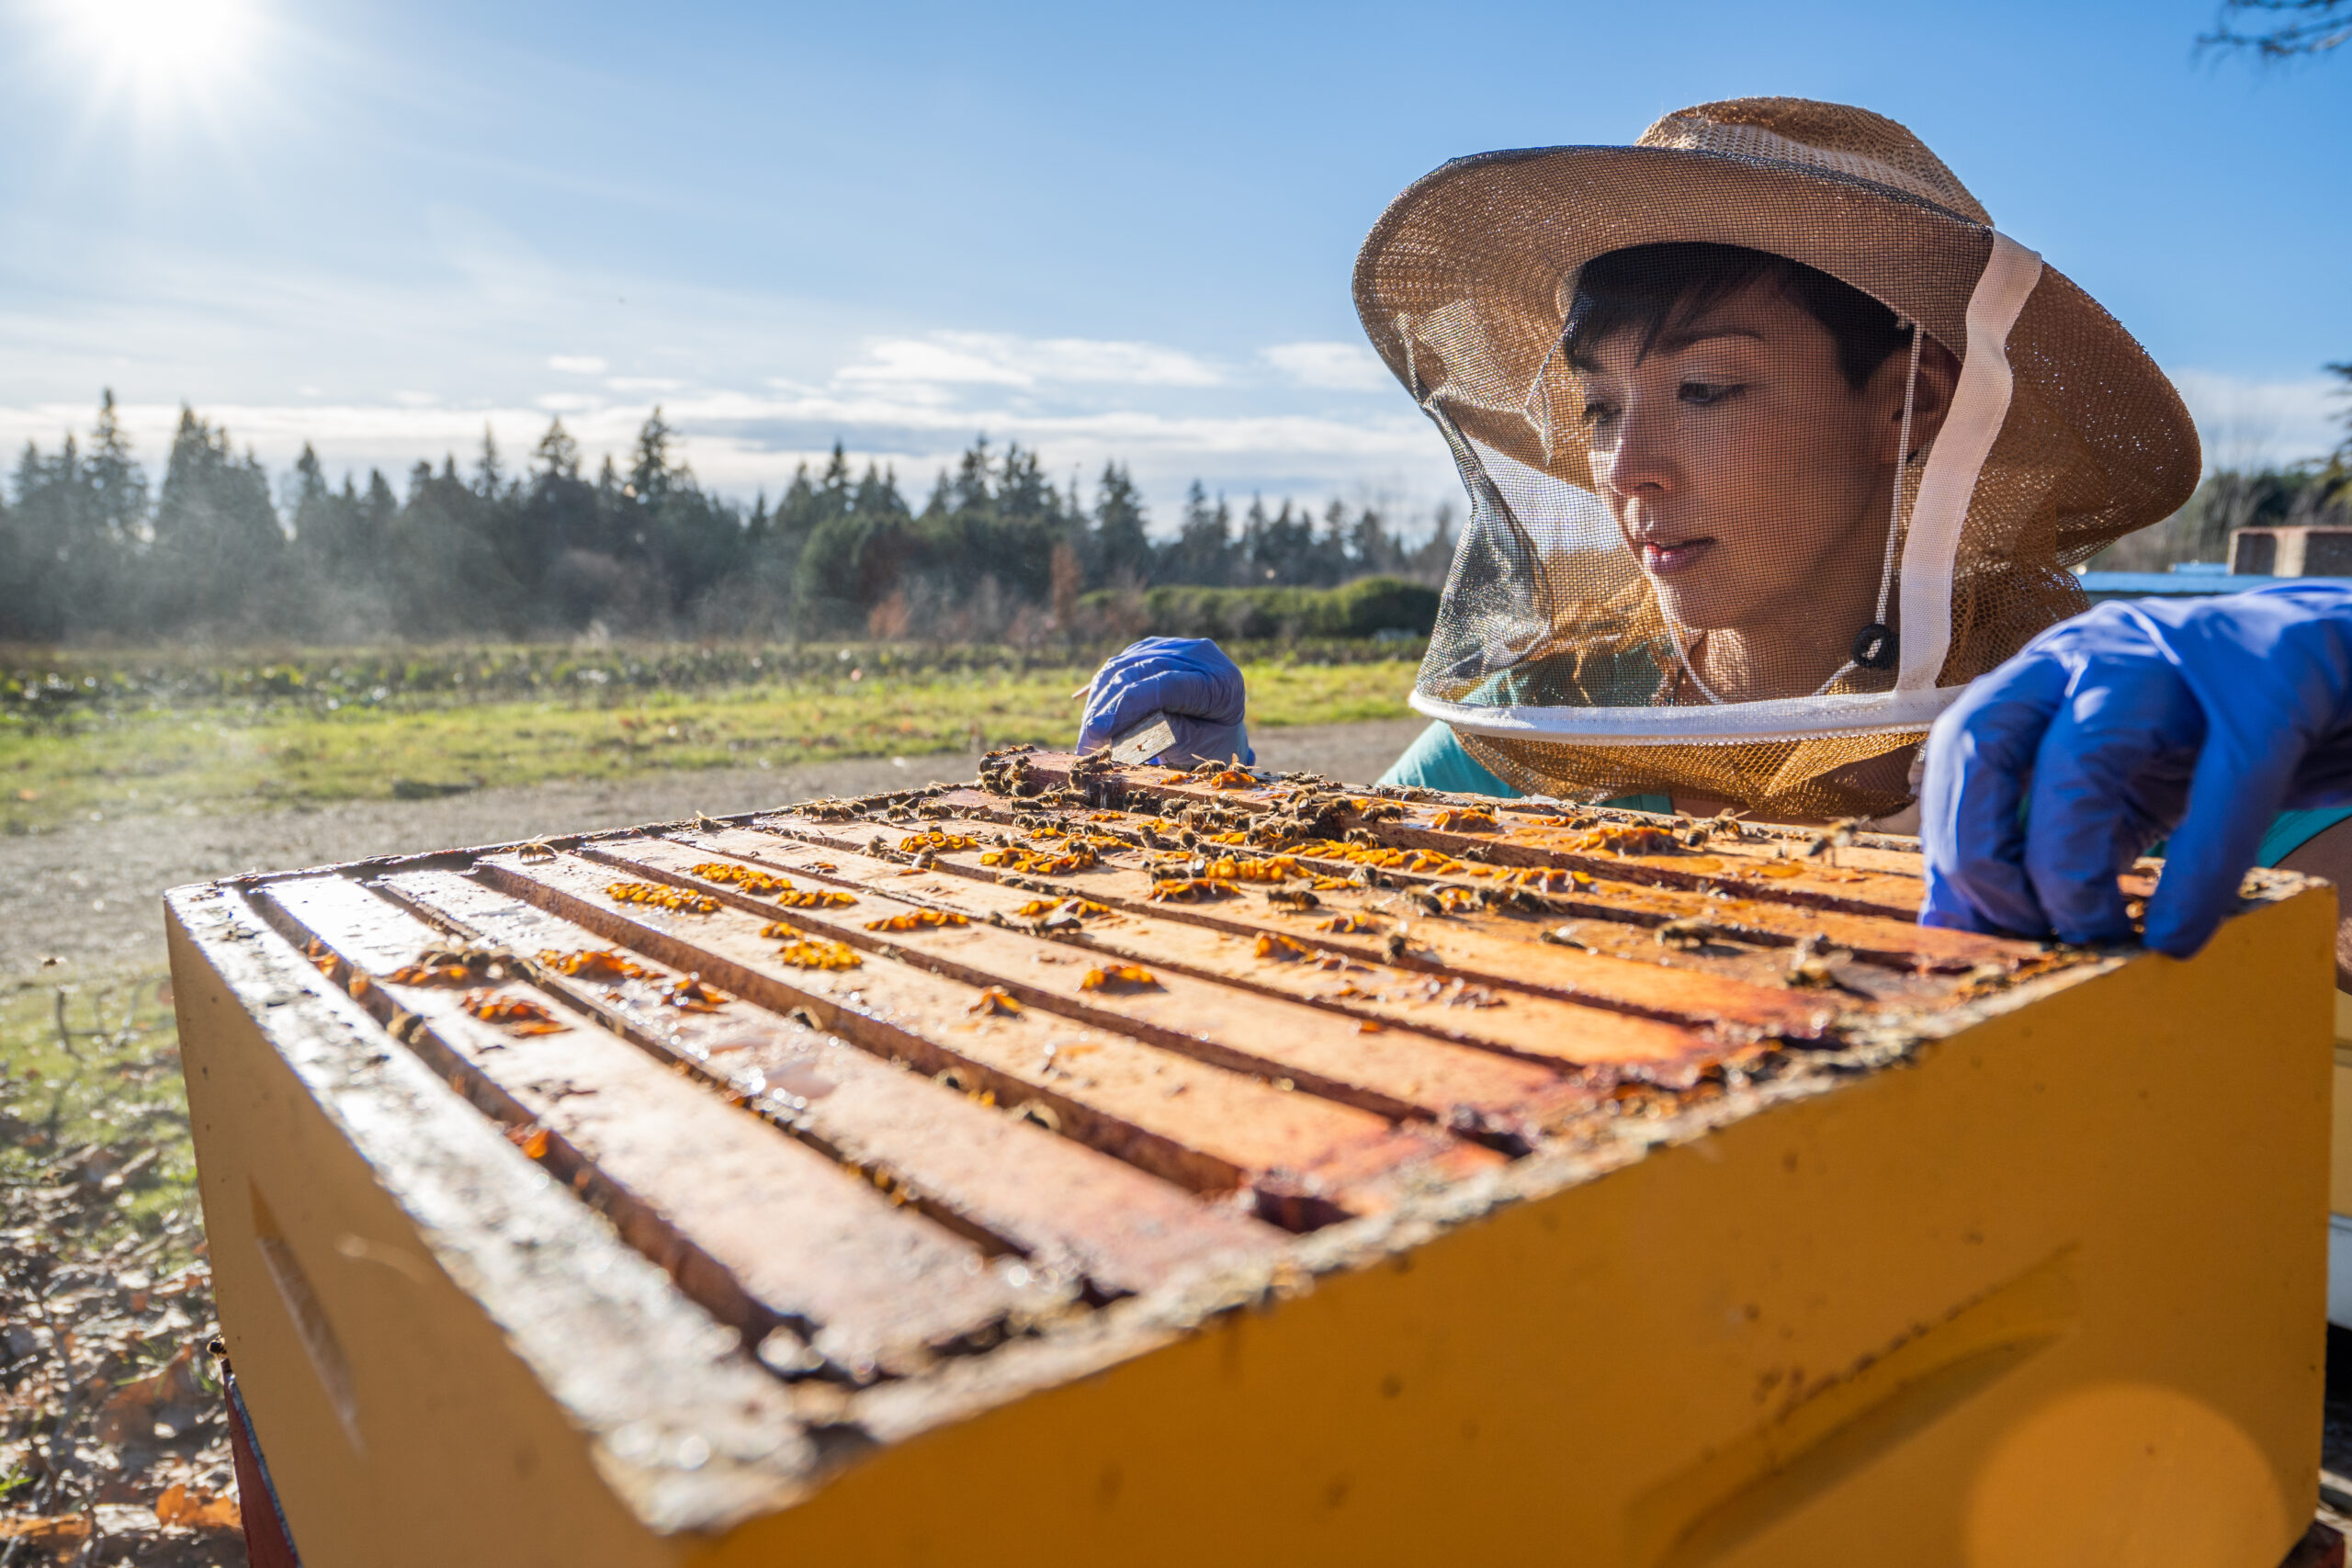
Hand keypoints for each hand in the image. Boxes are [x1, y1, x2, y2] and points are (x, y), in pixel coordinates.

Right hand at [1075, 636, 1252, 767]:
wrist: (1216, 729)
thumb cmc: (1209, 744)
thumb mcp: (1194, 746)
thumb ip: (1163, 733)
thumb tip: (1115, 723)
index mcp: (1222, 682)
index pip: (1168, 685)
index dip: (1129, 706)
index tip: (1098, 732)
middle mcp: (1201, 655)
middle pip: (1142, 671)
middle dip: (1109, 707)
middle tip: (1086, 740)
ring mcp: (1176, 645)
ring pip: (1124, 665)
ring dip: (1100, 700)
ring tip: (1087, 735)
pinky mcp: (1153, 647)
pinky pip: (1119, 664)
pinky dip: (1103, 690)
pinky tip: (1094, 716)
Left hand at [1919, 583, 2351, 955]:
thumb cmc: (2229, 734)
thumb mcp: (2131, 785)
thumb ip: (2062, 843)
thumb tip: (1973, 929)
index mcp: (2048, 674)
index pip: (1956, 749)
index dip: (1947, 844)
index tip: (1965, 925)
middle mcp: (2093, 649)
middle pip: (1984, 738)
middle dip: (1976, 847)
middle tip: (2013, 926)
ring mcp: (2177, 656)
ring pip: (2083, 754)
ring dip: (2066, 863)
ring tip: (2090, 933)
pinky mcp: (2272, 683)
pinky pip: (2224, 786)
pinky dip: (2194, 873)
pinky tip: (2178, 931)